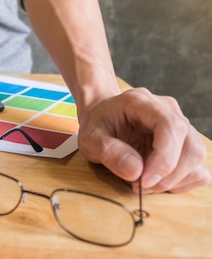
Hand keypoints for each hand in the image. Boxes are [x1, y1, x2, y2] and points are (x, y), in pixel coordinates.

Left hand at [77, 87, 209, 193]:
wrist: (102, 116)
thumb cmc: (97, 124)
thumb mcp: (90, 138)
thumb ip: (109, 152)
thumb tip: (136, 172)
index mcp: (143, 102)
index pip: (171, 126)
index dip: (164, 158)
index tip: (145, 180)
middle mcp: (168, 111)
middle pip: (191, 146)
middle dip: (168, 175)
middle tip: (139, 185)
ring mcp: (181, 126)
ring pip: (196, 159)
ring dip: (174, 180)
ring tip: (143, 182)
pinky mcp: (185, 144)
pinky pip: (196, 168)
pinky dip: (179, 182)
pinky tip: (155, 180)